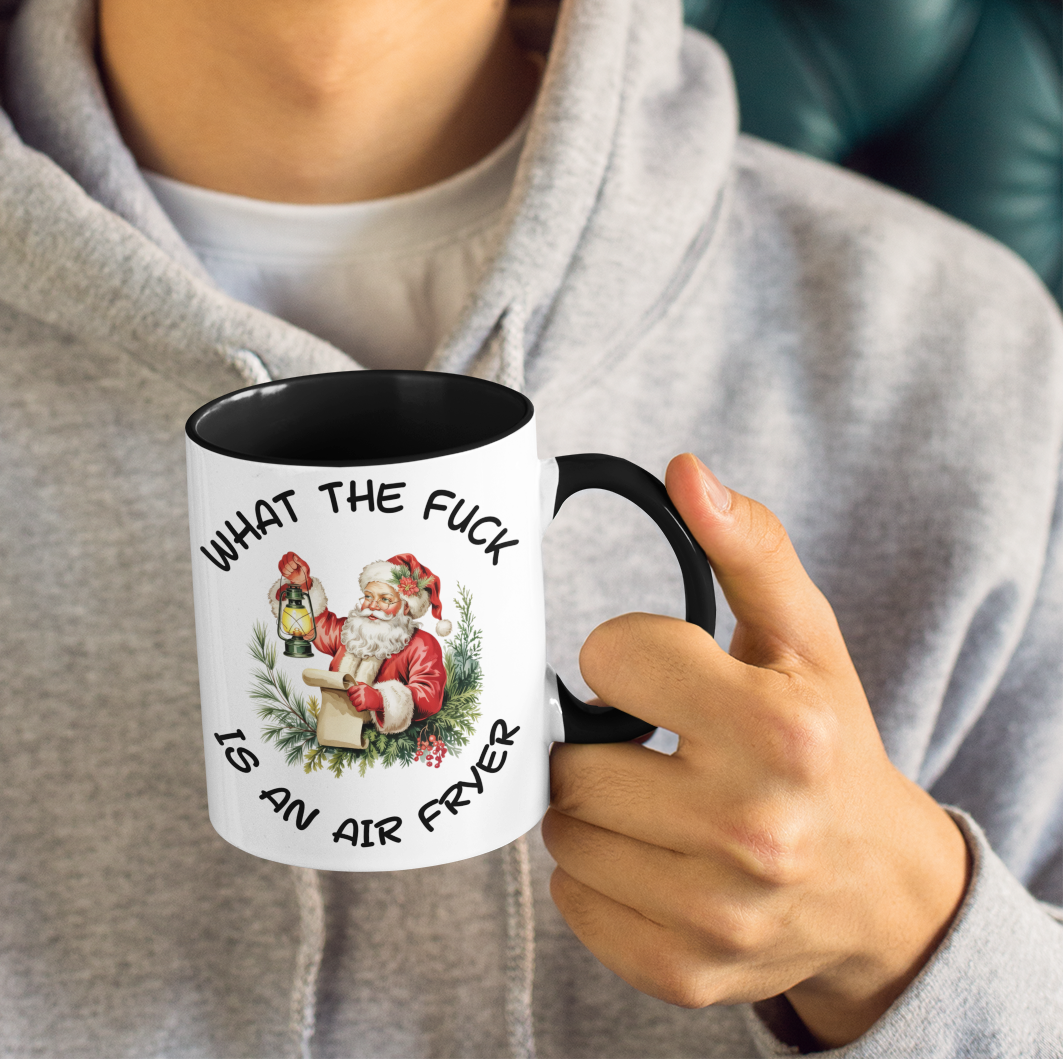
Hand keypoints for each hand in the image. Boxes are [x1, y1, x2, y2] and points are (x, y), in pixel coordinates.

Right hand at [278, 552, 311, 589]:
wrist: (300, 577)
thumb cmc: (302, 571)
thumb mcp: (305, 566)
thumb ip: (300, 561)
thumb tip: (295, 557)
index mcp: (293, 555)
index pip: (289, 555)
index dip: (292, 562)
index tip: (296, 566)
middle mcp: (287, 557)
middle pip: (286, 563)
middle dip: (291, 568)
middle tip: (294, 569)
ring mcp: (283, 562)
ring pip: (284, 567)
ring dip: (289, 571)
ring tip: (292, 571)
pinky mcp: (280, 567)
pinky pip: (281, 570)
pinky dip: (286, 573)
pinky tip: (289, 572)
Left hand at [348, 684, 382, 712]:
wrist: (381, 699)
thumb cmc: (373, 693)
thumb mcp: (366, 686)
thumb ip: (360, 684)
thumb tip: (354, 682)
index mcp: (361, 687)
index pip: (351, 689)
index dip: (349, 693)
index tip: (349, 695)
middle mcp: (362, 692)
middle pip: (351, 698)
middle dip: (353, 700)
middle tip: (356, 700)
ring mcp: (363, 699)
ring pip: (354, 703)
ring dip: (356, 705)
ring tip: (359, 704)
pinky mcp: (365, 705)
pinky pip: (357, 708)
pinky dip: (359, 709)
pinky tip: (361, 707)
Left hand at [543, 454, 969, 1049]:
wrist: (876, 885)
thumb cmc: (827, 742)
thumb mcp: (804, 636)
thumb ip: (746, 546)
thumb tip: (685, 469)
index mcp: (781, 730)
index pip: (608, 656)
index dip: (627, 656)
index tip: (662, 677)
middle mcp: (754, 828)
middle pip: (572, 760)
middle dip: (597, 740)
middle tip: (650, 743)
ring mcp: (717, 912)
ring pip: (563, 832)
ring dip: (590, 808)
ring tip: (649, 798)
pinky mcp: (686, 971)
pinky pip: (574, 905)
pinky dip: (596, 876)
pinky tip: (649, 856)